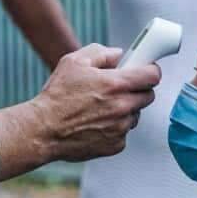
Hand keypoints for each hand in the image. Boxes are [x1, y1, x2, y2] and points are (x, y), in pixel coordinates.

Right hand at [33, 43, 159, 161]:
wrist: (43, 130)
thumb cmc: (57, 96)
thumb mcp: (73, 62)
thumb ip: (100, 52)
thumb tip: (118, 54)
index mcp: (116, 84)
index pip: (152, 75)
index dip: (150, 70)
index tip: (145, 70)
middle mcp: (122, 107)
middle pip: (148, 96)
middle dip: (138, 90)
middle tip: (121, 88)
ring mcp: (120, 128)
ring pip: (135, 115)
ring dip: (126, 110)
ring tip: (102, 108)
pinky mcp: (116, 145)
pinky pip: (124, 132)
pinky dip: (115, 127)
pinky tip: (96, 123)